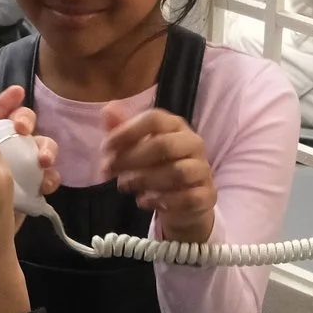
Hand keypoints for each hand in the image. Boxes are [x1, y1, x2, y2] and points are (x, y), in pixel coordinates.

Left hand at [0, 85, 58, 197]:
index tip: (14, 94)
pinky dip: (51, 179)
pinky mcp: (35, 186)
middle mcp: (9, 143)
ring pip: (43, 145)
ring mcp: (25, 164)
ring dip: (46, 148)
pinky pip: (50, 177)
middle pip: (24, 121)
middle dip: (26, 117)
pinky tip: (45, 185)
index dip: (6, 101)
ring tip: (42, 160)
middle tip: (21, 128)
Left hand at [102, 106, 215, 243]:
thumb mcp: (137, 148)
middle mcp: (193, 143)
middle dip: (132, 158)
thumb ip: (122, 130)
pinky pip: (188, 197)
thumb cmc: (157, 168)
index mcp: (176, 126)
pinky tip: (143, 201)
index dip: (127, 132)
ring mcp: (202, 170)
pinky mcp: (206, 195)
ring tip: (125, 186)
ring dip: (145, 180)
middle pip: (164, 145)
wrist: (183, 202)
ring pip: (177, 172)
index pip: (154, 119)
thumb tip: (108, 109)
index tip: (105, 148)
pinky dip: (162, 200)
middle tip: (110, 170)